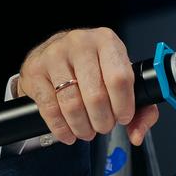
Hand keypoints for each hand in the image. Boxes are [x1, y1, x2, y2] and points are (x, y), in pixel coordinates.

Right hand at [16, 27, 159, 145]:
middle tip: (103, 127)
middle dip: (103, 121)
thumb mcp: (119, 78)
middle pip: (96, 95)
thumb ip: (140, 108)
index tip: (123, 117)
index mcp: (107, 41)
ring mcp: (55, 55)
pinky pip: (50, 109)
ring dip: (82, 127)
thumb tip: (137, 134)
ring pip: (72, 104)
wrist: (53, 54)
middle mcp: (80, 43)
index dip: (124, 105)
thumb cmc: (91, 67)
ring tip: (87, 131)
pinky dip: (62, 128)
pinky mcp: (35, 71)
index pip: (120, 78)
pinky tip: (68, 133)